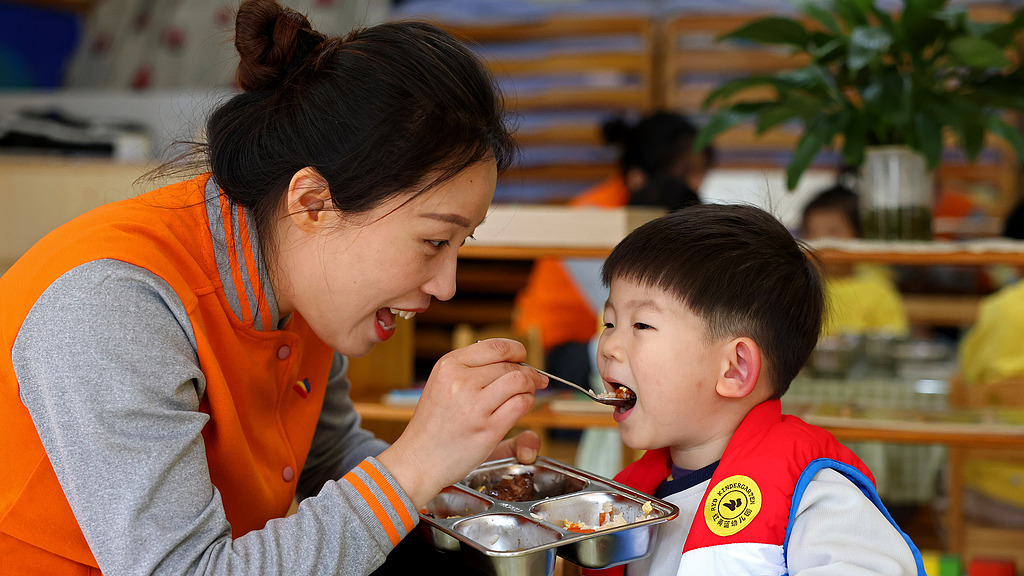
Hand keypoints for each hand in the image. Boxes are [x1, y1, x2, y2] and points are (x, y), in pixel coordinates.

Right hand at [376, 338, 547, 508]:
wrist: (418, 460)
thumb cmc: (433, 425)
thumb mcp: (442, 384)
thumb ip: (472, 370)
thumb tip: (513, 360)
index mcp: (448, 365)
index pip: (495, 346)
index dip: (516, 350)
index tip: (523, 357)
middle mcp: (461, 381)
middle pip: (510, 365)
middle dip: (528, 372)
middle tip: (534, 381)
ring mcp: (475, 405)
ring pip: (519, 381)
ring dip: (529, 387)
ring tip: (526, 394)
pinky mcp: (488, 428)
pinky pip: (521, 404)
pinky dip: (527, 403)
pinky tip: (520, 408)